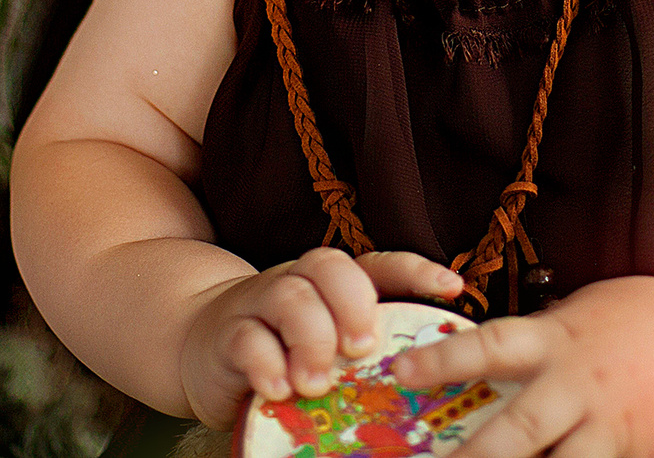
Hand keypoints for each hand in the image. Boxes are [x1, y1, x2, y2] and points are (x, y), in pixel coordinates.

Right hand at [179, 247, 464, 427]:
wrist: (201, 345)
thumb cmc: (283, 348)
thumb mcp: (328, 341)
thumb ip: (363, 342)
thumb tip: (426, 364)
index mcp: (331, 283)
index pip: (377, 264)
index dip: (415, 270)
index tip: (452, 288)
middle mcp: (297, 281)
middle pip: (328, 266)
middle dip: (353, 304)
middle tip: (363, 349)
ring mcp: (259, 303)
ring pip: (289, 296)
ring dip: (311, 340)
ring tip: (318, 383)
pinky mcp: (226, 335)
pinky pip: (246, 338)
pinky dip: (266, 364)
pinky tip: (281, 391)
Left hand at [390, 276, 653, 457]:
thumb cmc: (623, 323)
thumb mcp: (571, 319)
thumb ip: (529, 346)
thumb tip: (466, 365)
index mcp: (553, 339)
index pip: (489, 345)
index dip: (443, 358)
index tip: (399, 369)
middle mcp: (577, 383)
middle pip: (520, 427)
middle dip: (477, 457)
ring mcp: (609, 423)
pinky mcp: (637, 451)